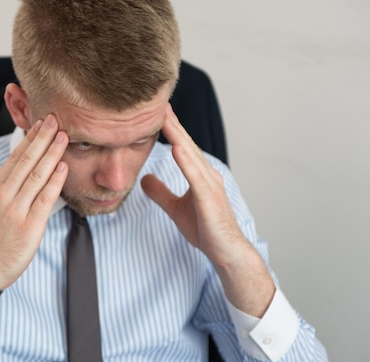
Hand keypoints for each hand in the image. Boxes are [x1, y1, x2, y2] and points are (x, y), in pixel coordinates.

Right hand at [0, 114, 68, 290]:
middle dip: (42, 138)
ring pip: (36, 176)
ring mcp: (16, 211)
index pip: (15, 157)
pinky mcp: (29, 226)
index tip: (41, 122)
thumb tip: (29, 166)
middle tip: (55, 119)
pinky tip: (63, 167)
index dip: (30, 138)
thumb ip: (11, 187)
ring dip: (51, 154)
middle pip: (25, 161)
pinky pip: (44, 199)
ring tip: (63, 137)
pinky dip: (55, 181)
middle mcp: (4, 196)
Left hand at [141, 105, 246, 267]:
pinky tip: (176, 148)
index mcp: (199, 175)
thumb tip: (144, 179)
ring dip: (178, 135)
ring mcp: (210, 185)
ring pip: (191, 155)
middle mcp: (206, 175)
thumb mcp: (175, 208)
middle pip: (186, 144)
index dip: (169, 128)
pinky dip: (186, 162)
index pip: (182, 146)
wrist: (225, 252)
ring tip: (164, 116)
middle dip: (173, 123)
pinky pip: (196, 178)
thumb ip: (161, 193)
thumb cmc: (206, 230)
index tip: (155, 110)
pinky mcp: (209, 199)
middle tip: (159, 101)